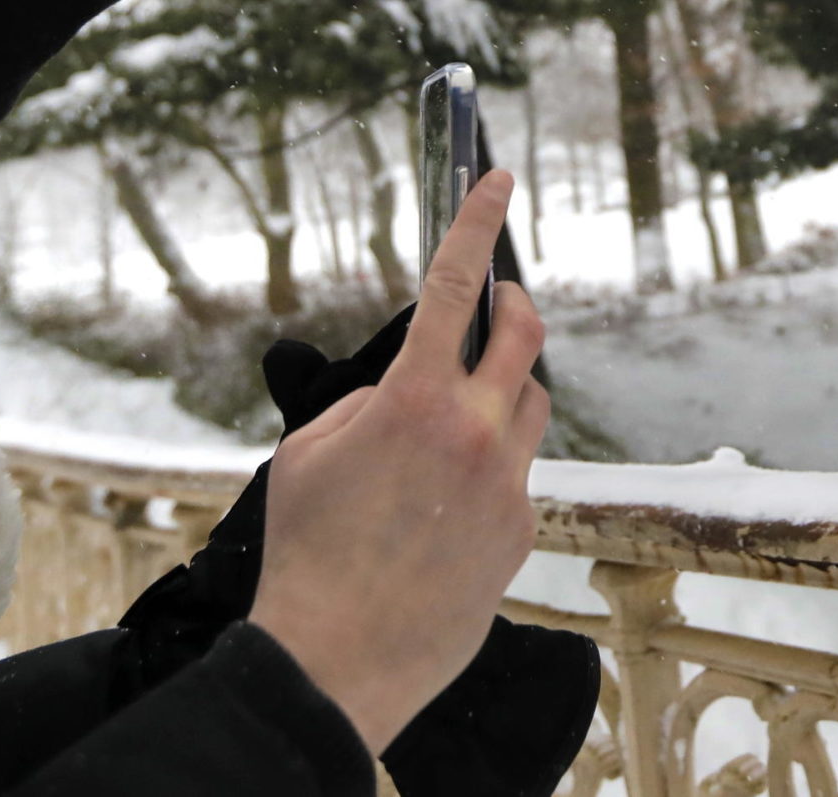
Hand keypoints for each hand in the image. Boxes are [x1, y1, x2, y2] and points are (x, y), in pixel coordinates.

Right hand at [247, 170, 549, 753]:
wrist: (338, 658)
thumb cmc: (307, 552)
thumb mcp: (310, 451)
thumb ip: (363, 404)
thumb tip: (400, 391)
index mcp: (416, 400)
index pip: (454, 286)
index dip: (476, 222)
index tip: (495, 179)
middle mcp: (476, 434)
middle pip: (526, 338)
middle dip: (516, 305)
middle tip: (500, 301)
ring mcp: (506, 486)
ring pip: (530, 407)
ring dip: (504, 391)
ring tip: (458, 415)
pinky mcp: (520, 534)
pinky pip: (517, 476)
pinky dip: (488, 468)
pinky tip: (444, 504)